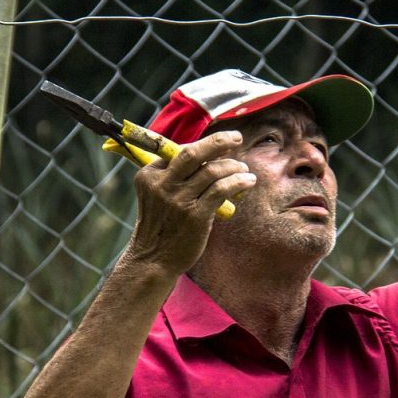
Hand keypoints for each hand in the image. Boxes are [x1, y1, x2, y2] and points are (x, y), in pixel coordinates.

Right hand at [127, 131, 256, 274]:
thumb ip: (175, 177)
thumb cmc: (161, 226)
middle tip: (237, 138)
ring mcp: (178, 200)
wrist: (153, 260)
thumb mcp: (156, 196)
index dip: (205, 146)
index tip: (222, 144)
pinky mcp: (195, 215)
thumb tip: (211, 158)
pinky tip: (247, 181)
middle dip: (219, 141)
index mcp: (149, 174)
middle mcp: (162, 184)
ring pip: (212, 171)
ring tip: (244, 170)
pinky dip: (238, 182)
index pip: (179, 150)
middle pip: (193, 153)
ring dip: (233, 167)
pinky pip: (221, 190)